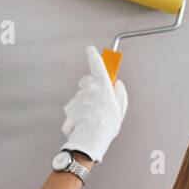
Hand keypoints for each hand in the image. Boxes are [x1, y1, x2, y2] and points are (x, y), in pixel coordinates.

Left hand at [60, 46, 128, 161]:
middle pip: (87, 81)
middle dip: (90, 87)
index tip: (91, 50)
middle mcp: (88, 88)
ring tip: (92, 118)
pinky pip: (74, 108)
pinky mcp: (69, 107)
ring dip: (84, 104)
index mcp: (102, 86)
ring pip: (80, 96)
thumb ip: (120, 94)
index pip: (97, 65)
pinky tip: (84, 122)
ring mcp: (77, 97)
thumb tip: (117, 84)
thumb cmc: (106, 126)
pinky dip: (77, 114)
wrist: (90, 138)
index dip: (94, 55)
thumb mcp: (120, 109)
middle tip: (97, 101)